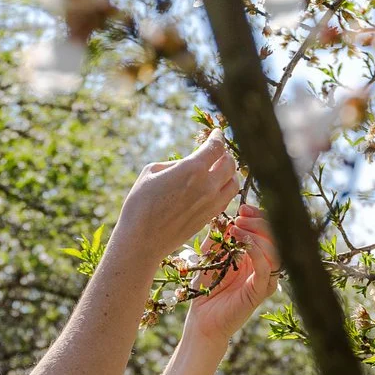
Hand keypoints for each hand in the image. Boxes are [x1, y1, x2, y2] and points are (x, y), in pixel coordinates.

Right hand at [118, 134, 240, 262]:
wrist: (142, 241)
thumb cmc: (139, 204)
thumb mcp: (151, 172)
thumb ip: (175, 163)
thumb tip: (187, 164)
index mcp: (193, 169)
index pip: (216, 147)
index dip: (218, 137)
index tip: (217, 133)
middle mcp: (208, 185)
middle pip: (230, 164)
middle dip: (225, 154)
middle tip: (218, 152)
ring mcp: (212, 204)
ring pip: (234, 183)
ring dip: (230, 173)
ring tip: (220, 170)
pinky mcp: (210, 218)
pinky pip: (227, 199)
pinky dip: (225, 190)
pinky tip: (216, 188)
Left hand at [184, 203, 279, 345]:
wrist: (202, 319)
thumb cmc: (205, 289)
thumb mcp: (208, 256)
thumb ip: (217, 238)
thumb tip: (224, 217)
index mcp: (254, 255)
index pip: (267, 230)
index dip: (258, 215)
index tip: (242, 208)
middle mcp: (263, 265)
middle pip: (276, 236)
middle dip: (258, 222)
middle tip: (240, 218)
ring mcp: (264, 278)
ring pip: (276, 250)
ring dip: (258, 235)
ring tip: (237, 230)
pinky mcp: (260, 292)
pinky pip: (268, 270)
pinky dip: (259, 254)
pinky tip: (245, 245)